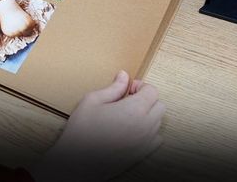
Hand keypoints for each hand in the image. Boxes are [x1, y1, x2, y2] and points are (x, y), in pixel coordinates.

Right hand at [30, 71, 164, 181]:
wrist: (78, 161)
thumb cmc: (82, 132)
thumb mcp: (92, 101)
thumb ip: (113, 87)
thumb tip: (123, 76)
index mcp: (134, 109)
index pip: (152, 91)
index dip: (140, 86)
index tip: (128, 89)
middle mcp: (144, 126)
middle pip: (159, 105)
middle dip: (146, 99)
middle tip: (128, 99)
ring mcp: (145, 141)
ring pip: (158, 121)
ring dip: (148, 114)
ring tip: (127, 115)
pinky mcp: (142, 153)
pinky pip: (156, 139)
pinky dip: (149, 131)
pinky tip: (132, 129)